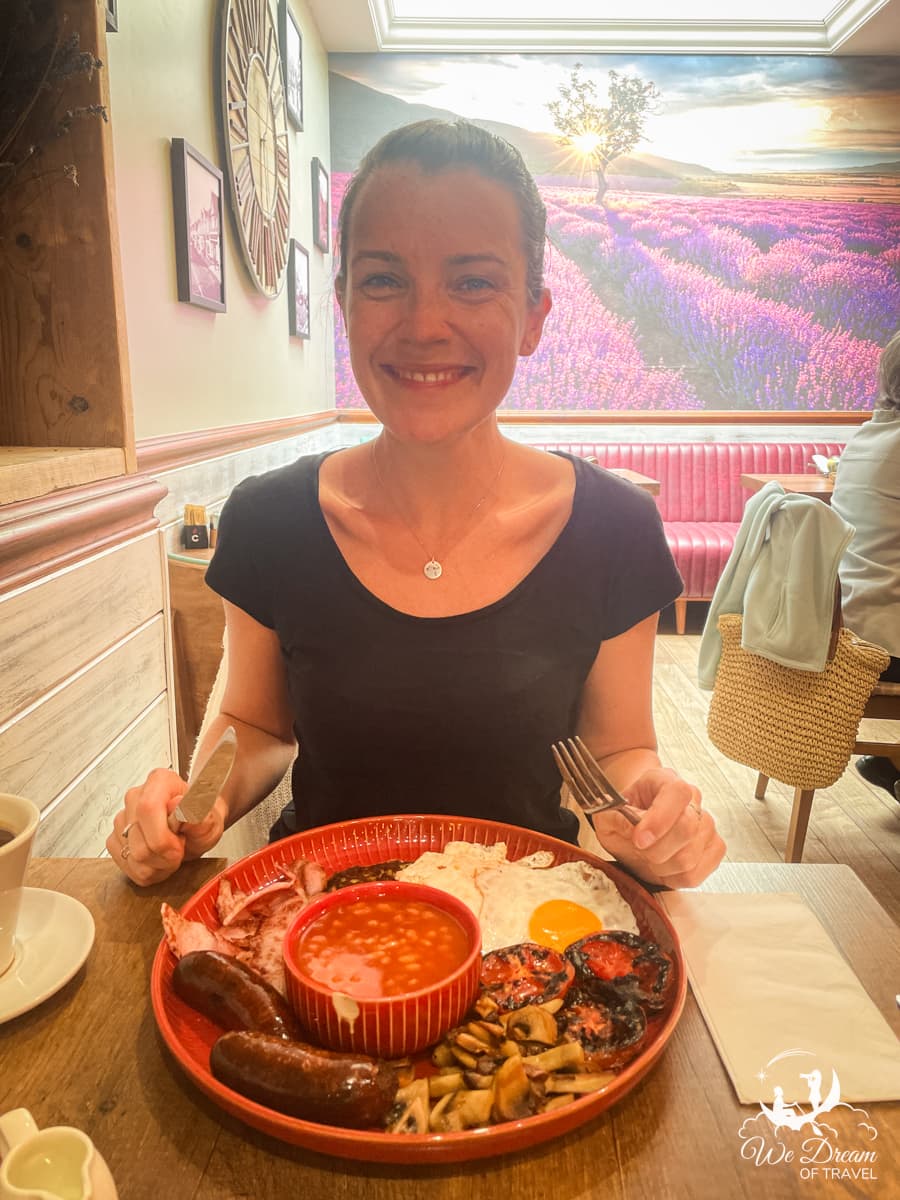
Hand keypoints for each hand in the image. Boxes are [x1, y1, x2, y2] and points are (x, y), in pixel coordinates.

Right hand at [106, 768, 226, 886]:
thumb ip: (197, 810)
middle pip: (139, 842)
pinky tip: (159, 859)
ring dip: (157, 865)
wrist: (196, 828)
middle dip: (164, 856)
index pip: (147, 809)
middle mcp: (136, 797)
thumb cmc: (201, 818)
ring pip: (132, 858)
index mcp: (160, 782)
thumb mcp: (210, 816)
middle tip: (180, 848)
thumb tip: (177, 803)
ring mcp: (122, 819)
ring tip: (170, 853)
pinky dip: (147, 871)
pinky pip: (126, 866)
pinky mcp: (115, 839)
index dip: (162, 837)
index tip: (179, 846)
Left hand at [591, 767, 724, 888]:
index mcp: (665, 780)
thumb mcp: (608, 815)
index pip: (677, 793)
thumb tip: (636, 831)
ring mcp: (706, 825)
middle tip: (639, 849)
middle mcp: (693, 799)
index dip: (660, 819)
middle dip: (656, 849)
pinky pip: (698, 873)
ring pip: (691, 856)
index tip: (639, 839)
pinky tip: (664, 867)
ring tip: (650, 857)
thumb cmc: (622, 816)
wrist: (632, 826)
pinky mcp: (713, 849)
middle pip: (687, 829)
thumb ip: (618, 819)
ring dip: (663, 866)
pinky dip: (675, 878)